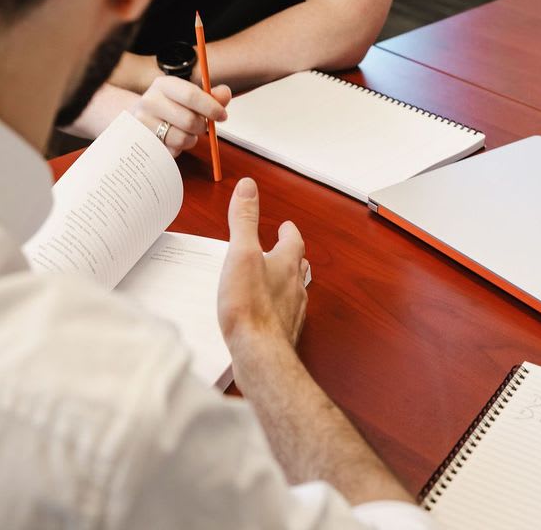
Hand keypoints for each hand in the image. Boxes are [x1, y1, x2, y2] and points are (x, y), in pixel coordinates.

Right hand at [130, 75, 230, 157]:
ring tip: (185, 132)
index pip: (191, 95)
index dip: (211, 107)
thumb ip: (210, 95)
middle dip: (203, 127)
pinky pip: (172, 152)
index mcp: (163, 85)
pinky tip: (171, 140)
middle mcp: (150, 101)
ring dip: (191, 139)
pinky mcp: (143, 143)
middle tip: (203, 126)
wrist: (135, 119)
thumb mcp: (186, 95)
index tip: (222, 115)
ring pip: (182, 139)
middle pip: (189, 120)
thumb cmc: (168, 106)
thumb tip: (225, 94)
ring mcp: (143, 123)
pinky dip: (178, 149)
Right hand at [218, 178, 308, 355]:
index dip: (289, 232)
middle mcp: (294, 286)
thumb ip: (245, 219)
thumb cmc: (250, 306)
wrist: (259, 354)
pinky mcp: (283, 333)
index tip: (286, 226)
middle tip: (287, 249)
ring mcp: (291, 311)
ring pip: (295, 290)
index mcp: (285, 263)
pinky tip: (268, 312)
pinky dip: (279, 307)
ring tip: (279, 279)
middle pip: (299, 265)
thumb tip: (248, 187)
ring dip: (288, 281)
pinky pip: (286, 314)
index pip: (293, 241)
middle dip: (293, 255)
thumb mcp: (241, 253)